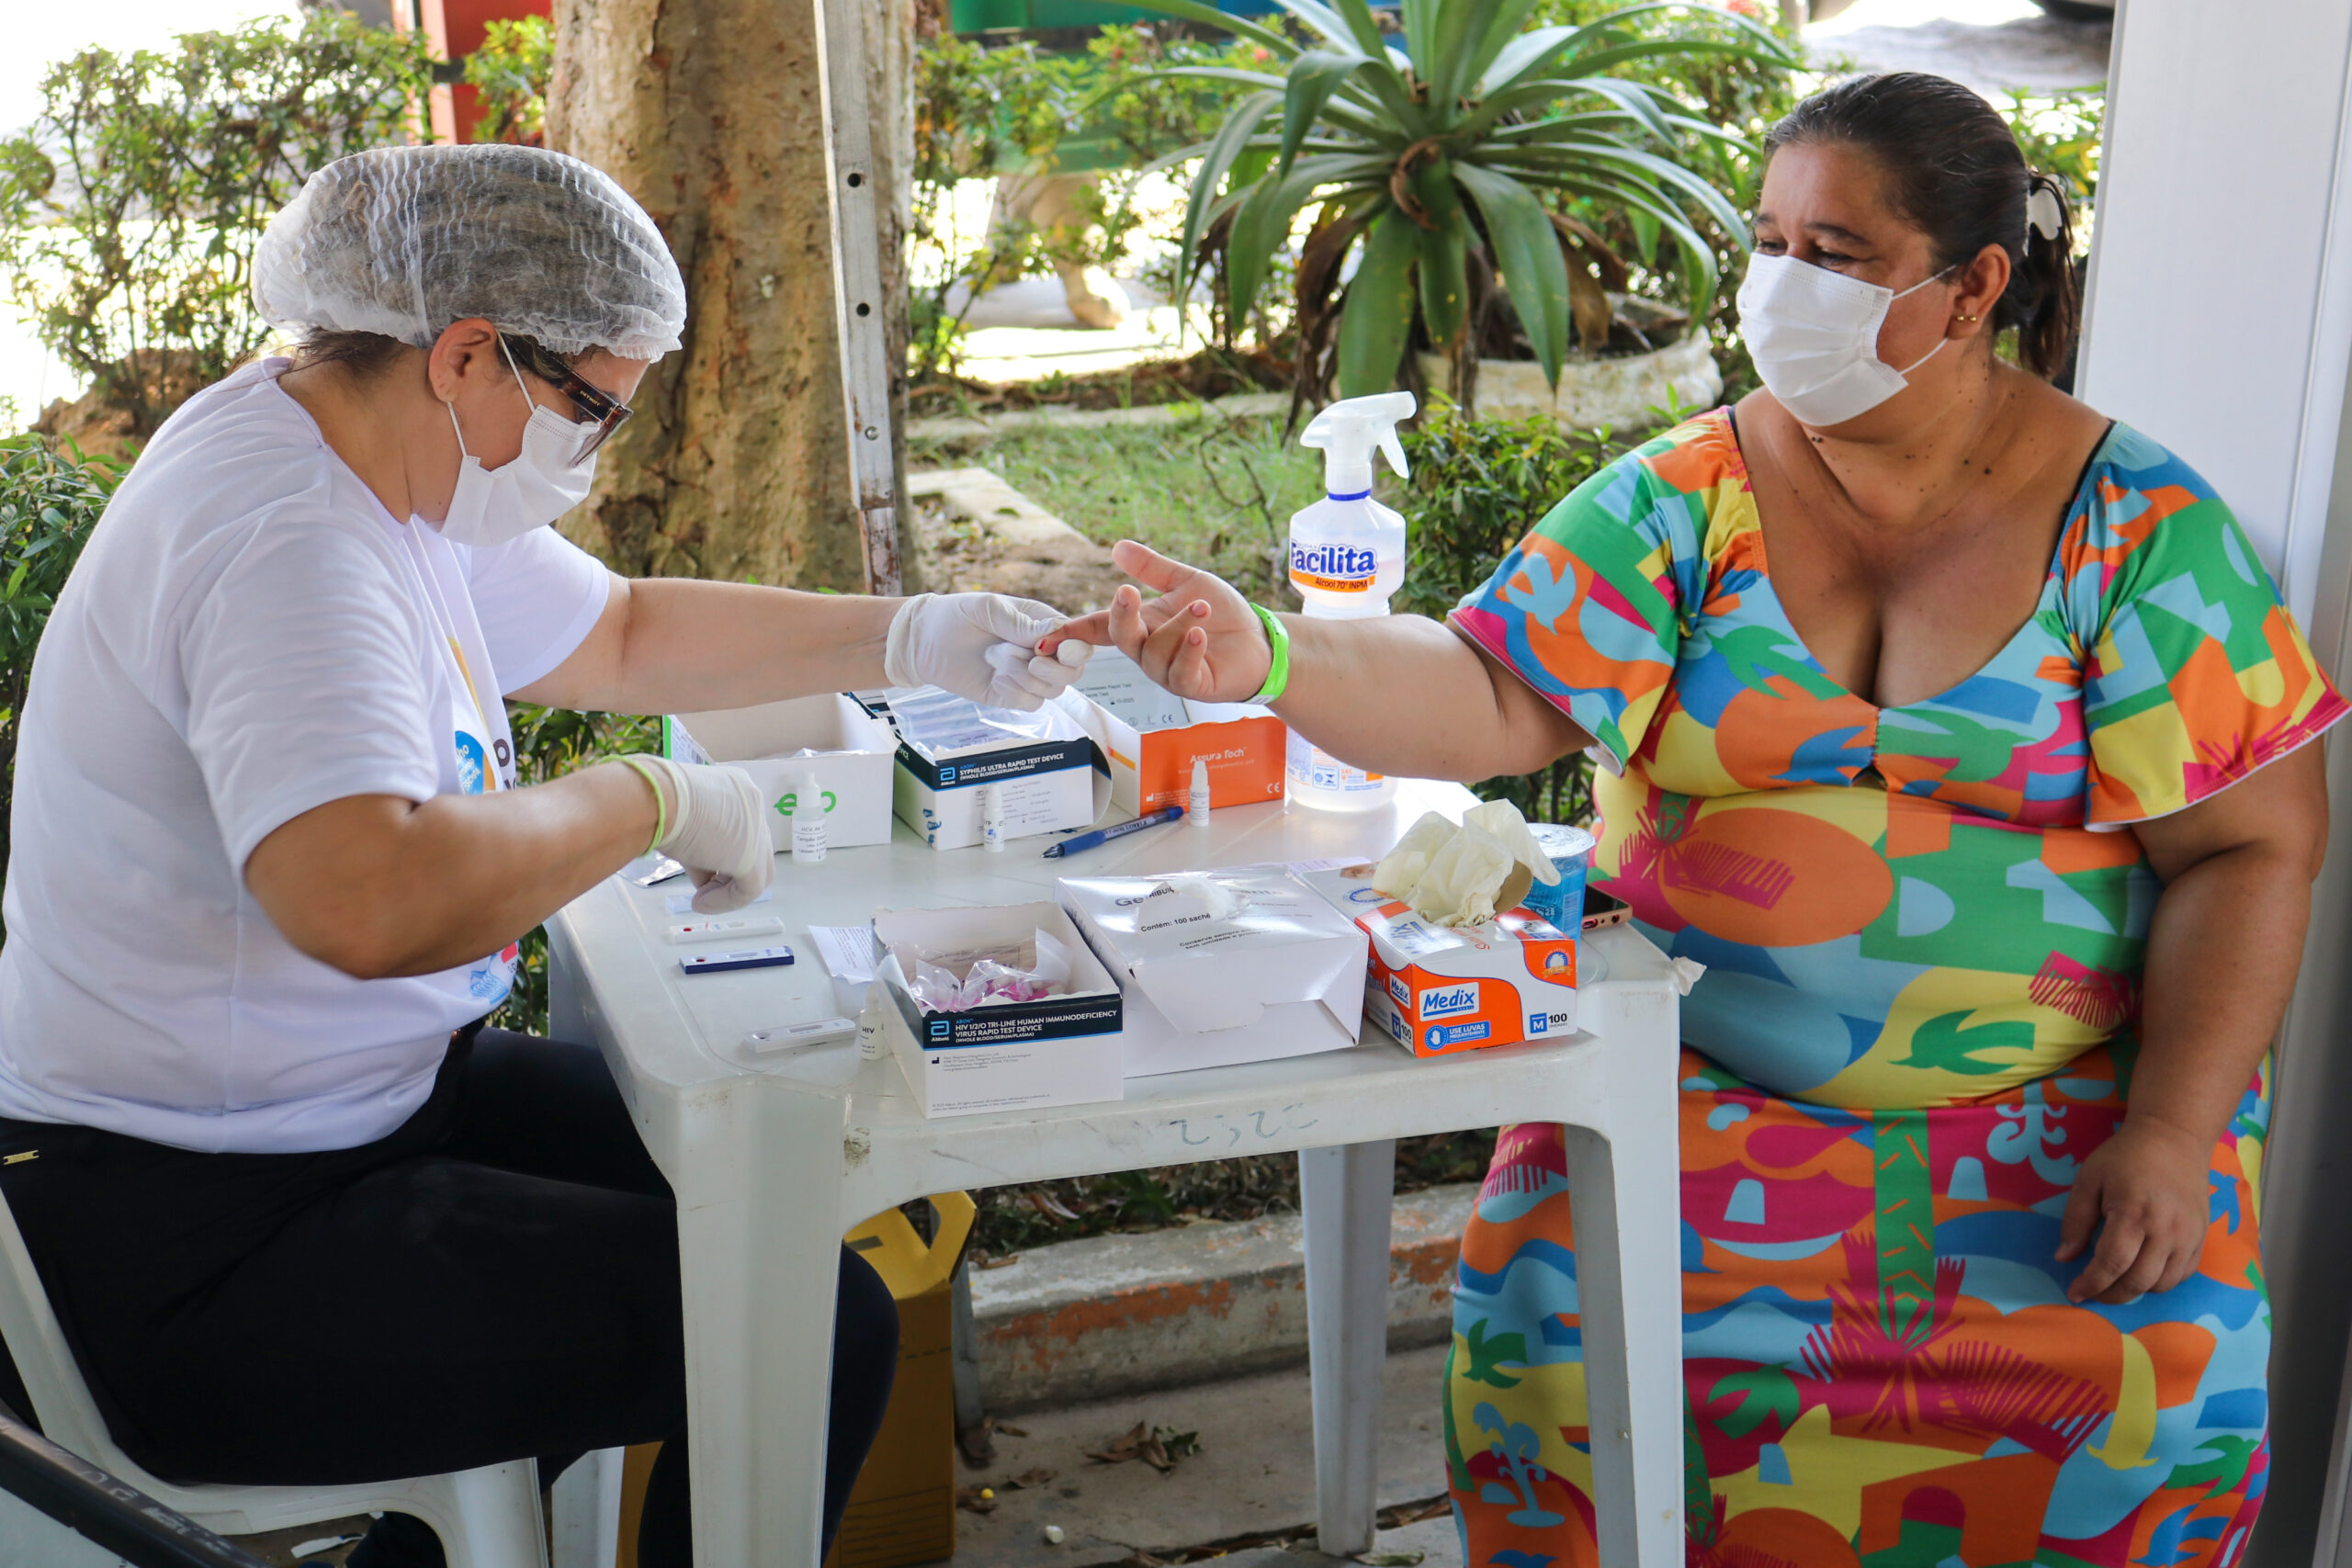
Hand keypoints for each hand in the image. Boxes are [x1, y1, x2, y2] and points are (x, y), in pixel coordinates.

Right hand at [632, 757, 774, 912]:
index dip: (719, 850)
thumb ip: (697, 840)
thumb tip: (700, 870)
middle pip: (751, 847)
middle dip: (727, 870)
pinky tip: (701, 904)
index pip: (738, 826)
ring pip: (756, 869)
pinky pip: (748, 889)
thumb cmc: (655, 800)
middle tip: (701, 884)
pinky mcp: (751, 858)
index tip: (695, 866)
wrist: (653, 799)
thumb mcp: (680, 817)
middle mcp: (753, 804)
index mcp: (737, 787)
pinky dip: (725, 901)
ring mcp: (756, 830)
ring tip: (700, 899)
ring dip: (727, 889)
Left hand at [884, 592, 1090, 711]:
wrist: (924, 643)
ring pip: (1054, 690)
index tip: (1048, 648)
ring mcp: (1028, 675)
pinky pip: (1031, 703)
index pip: (1078, 640)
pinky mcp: (1012, 694)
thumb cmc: (956, 616)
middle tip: (1029, 660)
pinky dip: (1015, 693)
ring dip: (1026, 678)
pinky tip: (995, 679)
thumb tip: (1055, 633)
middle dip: (1054, 669)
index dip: (1074, 649)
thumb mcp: (988, 610)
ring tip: (997, 661)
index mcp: (1042, 623)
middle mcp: (1042, 650)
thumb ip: (1021, 623)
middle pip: (1074, 671)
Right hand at [1044, 541, 1272, 703]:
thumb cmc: (1222, 615)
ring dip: (1177, 626)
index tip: (1046, 636)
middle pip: (1121, 638)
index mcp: (1141, 627)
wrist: (1259, 641)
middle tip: (1128, 593)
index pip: (1099, 628)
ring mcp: (1168, 671)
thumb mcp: (1187, 582)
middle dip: (1122, 616)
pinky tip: (1198, 635)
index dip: (1072, 632)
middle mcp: (1148, 651)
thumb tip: (1118, 547)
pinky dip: (1187, 652)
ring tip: (1202, 607)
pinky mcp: (1192, 686)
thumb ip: (1152, 568)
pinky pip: (1180, 673)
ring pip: (1154, 652)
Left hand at [2056, 1117, 2214, 1303]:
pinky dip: (2160, 1282)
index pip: (2112, 1264)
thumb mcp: (2090, 1180)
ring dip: (2135, 1291)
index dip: (2091, 1284)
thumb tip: (2063, 1257)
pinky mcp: (2202, 1238)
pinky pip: (2182, 1275)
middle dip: (2111, 1295)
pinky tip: (2141, 1272)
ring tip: (2114, 1282)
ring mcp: (2189, 1237)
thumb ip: (2076, 1220)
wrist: (2174, 1139)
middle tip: (2092, 1292)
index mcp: (2134, 1213)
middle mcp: (2167, 1230)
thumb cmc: (2125, 1157)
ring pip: (2162, 1284)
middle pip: (2138, 1281)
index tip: (2074, 1293)